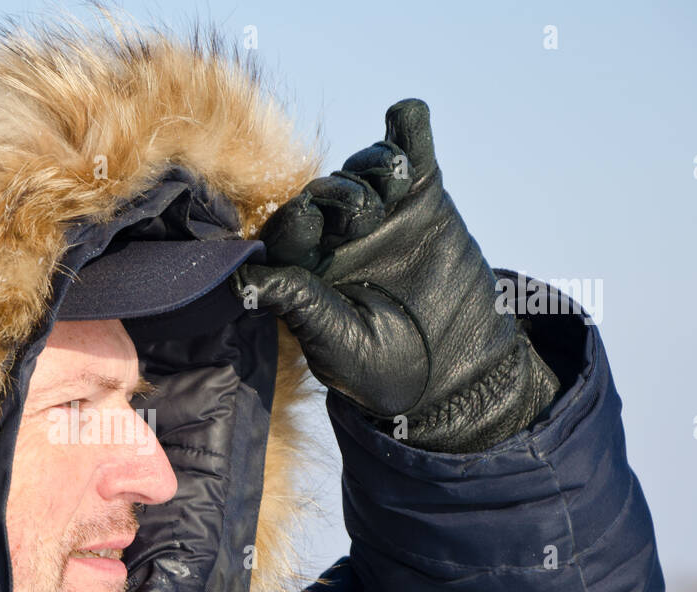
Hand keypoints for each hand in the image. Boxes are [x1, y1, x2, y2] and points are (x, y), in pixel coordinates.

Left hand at [233, 99, 560, 452]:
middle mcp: (335, 235)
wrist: (453, 372)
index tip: (308, 219)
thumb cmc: (381, 369)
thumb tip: (243, 281)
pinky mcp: (422, 197)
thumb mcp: (337, 342)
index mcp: (304, 268)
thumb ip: (299, 304)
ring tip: (389, 184)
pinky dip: (408, 128)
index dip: (295, 221)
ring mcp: (380, 212)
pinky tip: (406, 114)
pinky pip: (410, 150)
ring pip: (363, 169)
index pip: (287, 231)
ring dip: (371, 168)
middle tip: (360, 216)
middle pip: (324, 193)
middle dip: (338, 196)